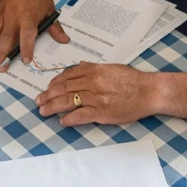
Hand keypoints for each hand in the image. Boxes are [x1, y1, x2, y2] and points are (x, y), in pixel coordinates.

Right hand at [0, 0, 69, 70]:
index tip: (25, 60)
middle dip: (4, 54)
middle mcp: (14, 17)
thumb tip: (65, 41)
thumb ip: (55, 27)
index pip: (28, 36)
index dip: (26, 48)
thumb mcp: (50, 9)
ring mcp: (2, 15)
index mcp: (29, 17)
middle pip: (7, 38)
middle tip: (1, 67)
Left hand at [35, 62, 162, 126]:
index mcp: (93, 70)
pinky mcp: (101, 112)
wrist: (148, 91)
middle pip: (63, 88)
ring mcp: (96, 97)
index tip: (47, 88)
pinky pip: (80, 115)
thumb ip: (94, 67)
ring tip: (43, 111)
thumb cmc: (132, 80)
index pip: (67, 75)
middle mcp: (92, 82)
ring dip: (52, 107)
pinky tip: (62, 121)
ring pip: (67, 101)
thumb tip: (80, 65)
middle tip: (38, 101)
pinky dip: (69, 119)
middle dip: (47, 95)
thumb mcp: (111, 67)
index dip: (53, 83)